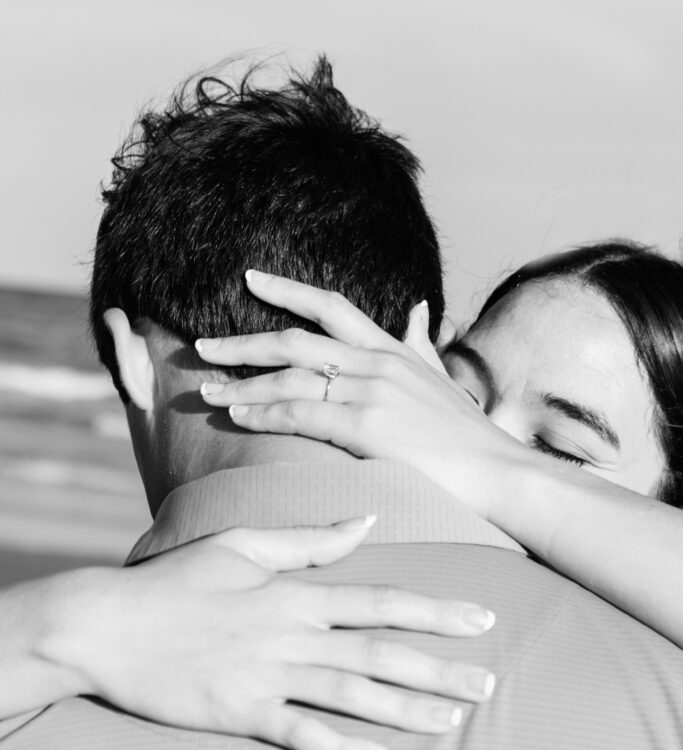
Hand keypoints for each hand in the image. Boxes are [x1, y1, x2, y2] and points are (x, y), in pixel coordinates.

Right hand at [39, 518, 495, 749]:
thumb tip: (367, 522)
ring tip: (454, 719)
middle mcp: (290, 635)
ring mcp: (266, 677)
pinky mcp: (238, 713)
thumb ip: (309, 539)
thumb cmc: (174, 581)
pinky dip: (341, 749)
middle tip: (491, 684)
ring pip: (352, 696)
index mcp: (294, 593)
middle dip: (440, 669)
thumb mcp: (240, 544)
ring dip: (407, 709)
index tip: (484, 619)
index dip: (436, 612)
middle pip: (381, 654)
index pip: (381, 601)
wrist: (105, 625)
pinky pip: (300, 734)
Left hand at [196, 270, 520, 518]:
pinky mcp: (367, 426)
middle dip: (242, 344)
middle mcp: (377, 362)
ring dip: (242, 384)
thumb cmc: (469, 435)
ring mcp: (371, 392)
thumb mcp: (444, 378)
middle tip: (202, 348)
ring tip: (207, 391)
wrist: (498, 471)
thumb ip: (423, 344)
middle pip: (294, 341)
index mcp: (392, 350)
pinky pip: (300, 414)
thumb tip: (419, 309)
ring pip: (289, 378)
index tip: (249, 279)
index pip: (331, 307)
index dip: (287, 290)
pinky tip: (238, 416)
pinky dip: (263, 414)